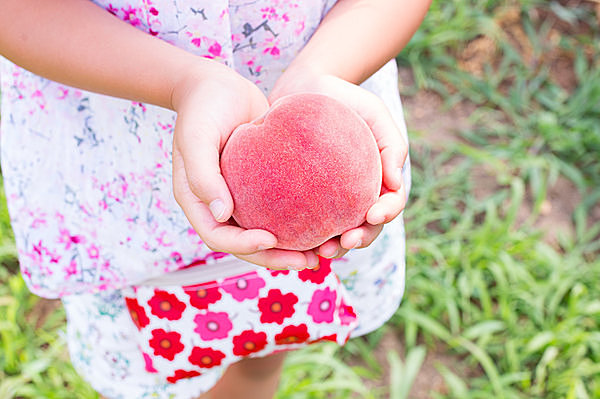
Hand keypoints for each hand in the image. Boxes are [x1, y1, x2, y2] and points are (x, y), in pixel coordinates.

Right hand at [171, 61, 319, 269]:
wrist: (216, 85)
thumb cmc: (203, 107)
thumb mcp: (196, 135)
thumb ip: (203, 175)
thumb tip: (223, 214)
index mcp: (199, 203)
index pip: (219, 237)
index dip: (244, 246)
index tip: (272, 239)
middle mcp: (220, 206)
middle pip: (247, 244)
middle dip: (276, 258)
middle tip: (308, 262)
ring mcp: (241, 197)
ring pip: (266, 232)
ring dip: (292, 247)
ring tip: (323, 252)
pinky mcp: (261, 185)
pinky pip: (281, 209)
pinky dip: (300, 219)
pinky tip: (326, 220)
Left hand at [269, 70, 407, 258]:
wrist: (304, 89)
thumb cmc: (344, 99)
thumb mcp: (374, 112)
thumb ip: (391, 144)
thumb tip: (396, 182)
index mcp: (380, 178)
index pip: (391, 202)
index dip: (386, 213)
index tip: (372, 214)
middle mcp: (358, 193)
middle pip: (367, 226)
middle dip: (360, 239)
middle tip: (344, 242)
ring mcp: (332, 199)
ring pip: (339, 232)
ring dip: (334, 247)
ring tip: (321, 252)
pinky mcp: (305, 199)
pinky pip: (307, 222)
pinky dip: (306, 237)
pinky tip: (296, 242)